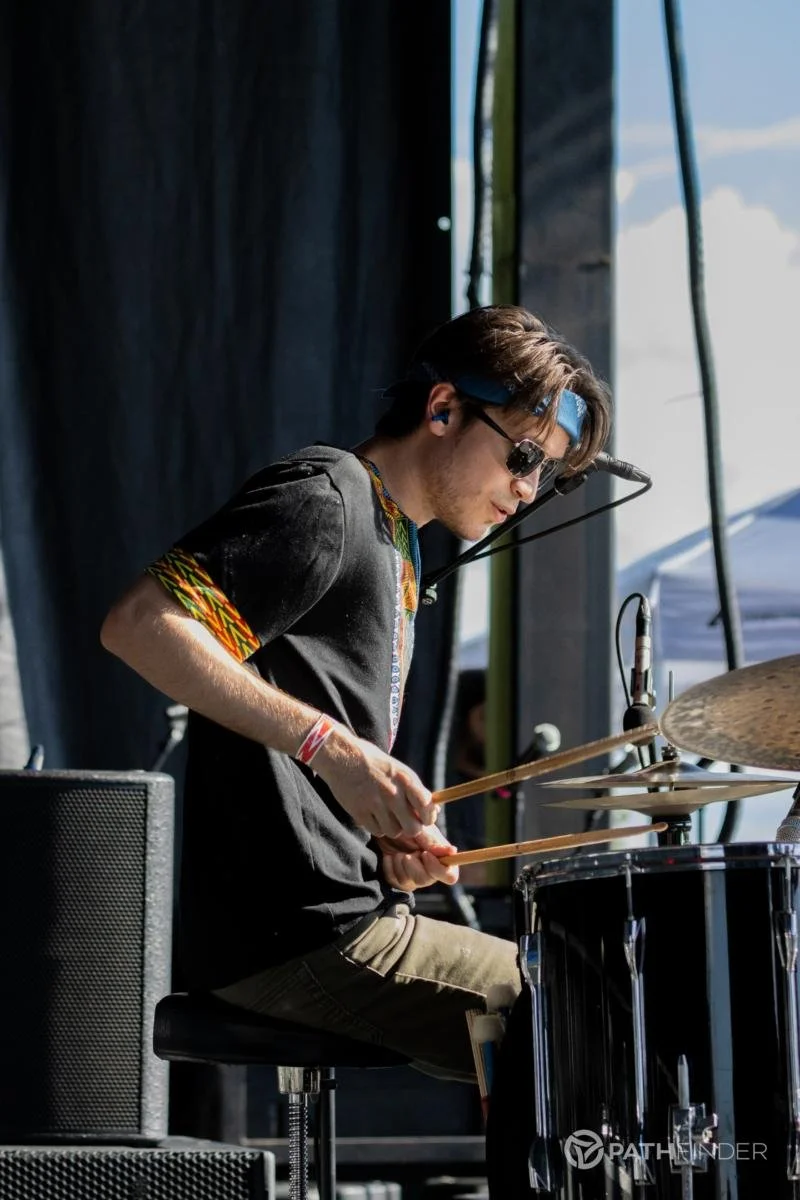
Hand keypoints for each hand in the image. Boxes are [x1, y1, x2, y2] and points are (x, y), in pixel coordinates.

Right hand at [313, 726, 438, 837]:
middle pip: (413, 828)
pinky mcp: (360, 811)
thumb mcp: (399, 770)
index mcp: (405, 779)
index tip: (424, 818)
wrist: (342, 756)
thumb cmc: (374, 763)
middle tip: (405, 822)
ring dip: (393, 827)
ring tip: (387, 816)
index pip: (426, 807)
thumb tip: (434, 811)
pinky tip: (374, 816)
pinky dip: (377, 827)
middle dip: (411, 828)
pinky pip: (377, 831)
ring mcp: (375, 803)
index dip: (428, 818)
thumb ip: (415, 790)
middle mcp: (392, 792)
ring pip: (394, 832)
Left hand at [376, 824, 459, 890]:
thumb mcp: (420, 828)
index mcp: (441, 858)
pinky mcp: (398, 880)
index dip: (437, 869)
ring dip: (399, 863)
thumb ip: (434, 842)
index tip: (424, 854)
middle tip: (406, 852)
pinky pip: (393, 880)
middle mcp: (429, 871)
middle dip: (412, 865)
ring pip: (407, 881)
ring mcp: (413, 877)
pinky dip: (389, 866)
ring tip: (398, 850)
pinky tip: (389, 855)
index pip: (450, 876)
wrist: (387, 823)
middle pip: (425, 880)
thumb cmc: (407, 822)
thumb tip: (452, 852)